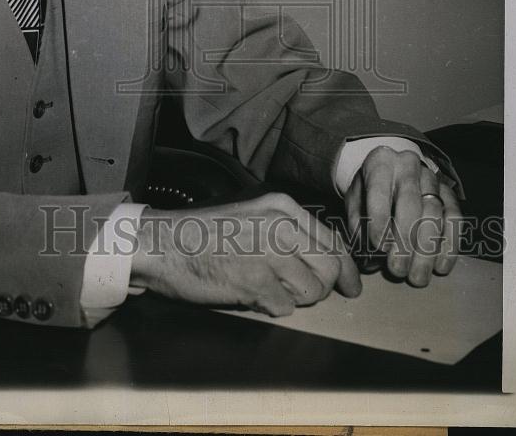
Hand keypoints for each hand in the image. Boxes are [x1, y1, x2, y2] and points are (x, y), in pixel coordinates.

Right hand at [131, 192, 360, 316]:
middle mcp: (280, 225)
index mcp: (281, 206)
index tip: (351, 285)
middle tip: (298, 292)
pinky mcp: (255, 281)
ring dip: (292, 299)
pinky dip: (269, 307)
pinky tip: (247, 293)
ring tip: (263, 287)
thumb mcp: (253, 216)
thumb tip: (325, 262)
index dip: (346, 268)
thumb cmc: (205, 234)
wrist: (164, 244)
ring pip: (312, 292)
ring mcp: (269, 253)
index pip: (331, 240)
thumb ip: (288, 233)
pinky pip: (284, 308)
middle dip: (320, 287)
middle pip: (329, 268)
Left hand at [345, 145, 461, 285]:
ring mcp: (432, 178)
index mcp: (380, 162)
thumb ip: (358, 226)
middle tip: (397, 270)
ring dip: (427, 250)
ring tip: (417, 277)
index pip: (380, 191)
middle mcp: (409, 165)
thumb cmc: (370, 191)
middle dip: (404, 241)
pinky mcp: (449, 193)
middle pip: (411, 203)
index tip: (378, 248)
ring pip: (435, 213)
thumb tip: (370, 259)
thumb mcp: (355, 201)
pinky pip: (455, 219)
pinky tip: (440, 267)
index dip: (379, 222)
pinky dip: (450, 246)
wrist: (391, 171)